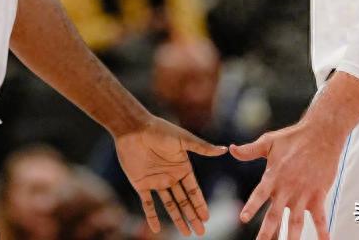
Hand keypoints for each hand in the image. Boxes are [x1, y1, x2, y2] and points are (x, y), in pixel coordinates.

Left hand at [115, 116, 226, 235]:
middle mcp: (171, 176)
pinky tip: (156, 229)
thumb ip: (202, 148)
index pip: (193, 190)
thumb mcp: (183, 140)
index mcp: (182, 166)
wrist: (133, 128)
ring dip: (177, 218)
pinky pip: (147, 204)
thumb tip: (224, 149)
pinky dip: (151, 216)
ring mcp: (156, 181)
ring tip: (186, 233)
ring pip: (169, 205)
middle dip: (192, 216)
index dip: (200, 204)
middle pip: (184, 201)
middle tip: (201, 233)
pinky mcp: (141, 184)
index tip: (207, 218)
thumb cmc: (159, 130)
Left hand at [230, 123, 344, 239]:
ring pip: (296, 221)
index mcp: (274, 176)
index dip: (252, 206)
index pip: (260, 194)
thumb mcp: (269, 141)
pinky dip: (322, 232)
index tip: (243, 219)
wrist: (321, 134)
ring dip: (291, 237)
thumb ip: (250, 150)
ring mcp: (303, 193)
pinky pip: (320, 218)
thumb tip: (231, 149)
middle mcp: (287, 188)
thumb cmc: (293, 137)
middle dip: (267, 232)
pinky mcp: (318, 195)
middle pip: (275, 215)